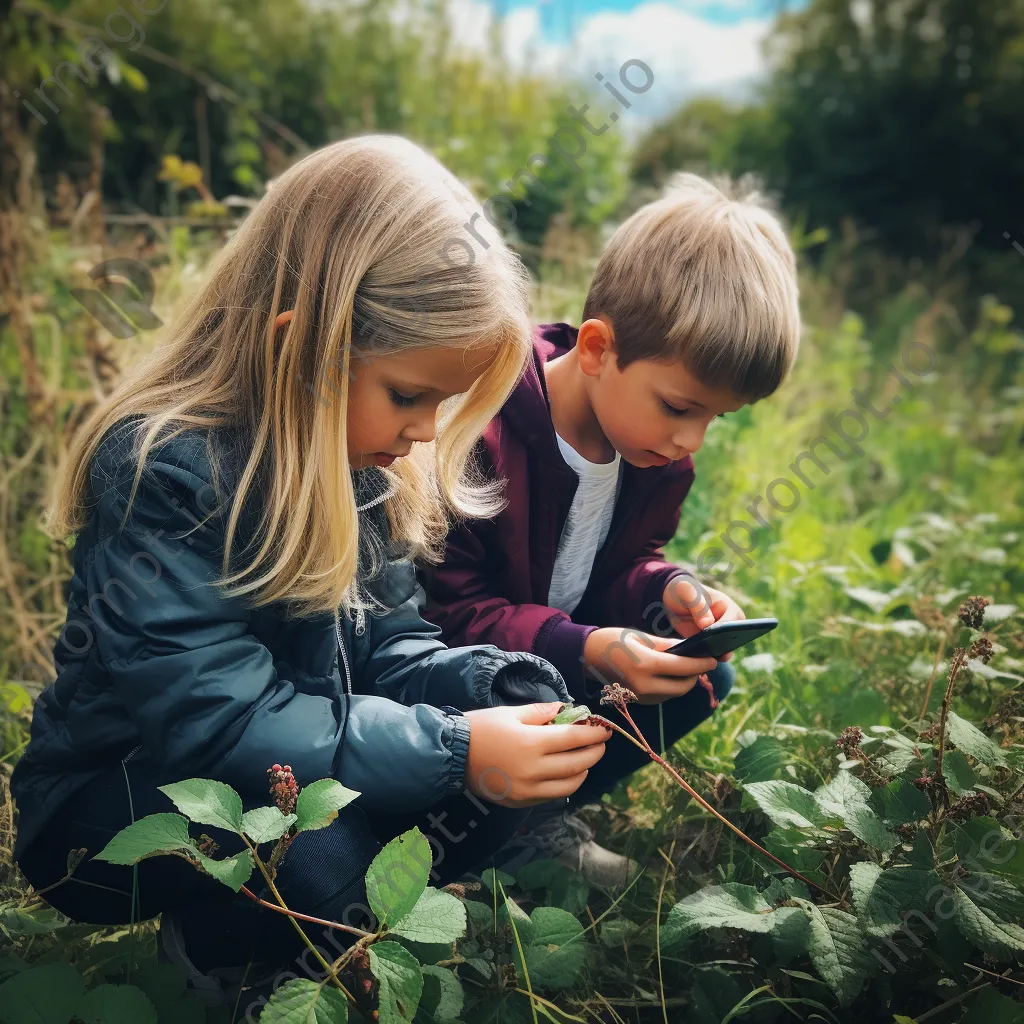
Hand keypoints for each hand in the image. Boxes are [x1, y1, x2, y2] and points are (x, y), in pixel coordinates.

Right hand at [463, 703, 610, 807]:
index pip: (574, 739)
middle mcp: (533, 771)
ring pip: (569, 785)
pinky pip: (553, 795)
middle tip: (601, 742)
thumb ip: (543, 712)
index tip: (604, 728)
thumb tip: (568, 711)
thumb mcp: (512, 713)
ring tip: (587, 758)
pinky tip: (567, 772)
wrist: (454, 756)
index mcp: (532, 744)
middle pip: (577, 763)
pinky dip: (566, 783)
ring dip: (584, 770)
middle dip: (595, 752)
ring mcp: (528, 790)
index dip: (593, 733)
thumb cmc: (482, 728)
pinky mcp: (522, 802)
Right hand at [583, 627, 717, 704]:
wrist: (586, 657)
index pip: (683, 667)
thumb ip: (668, 645)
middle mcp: (643, 684)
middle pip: (683, 686)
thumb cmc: (613, 640)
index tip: (714, 658)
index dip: (702, 663)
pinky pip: (663, 696)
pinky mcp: (638, 701)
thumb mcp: (641, 637)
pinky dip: (672, 687)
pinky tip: (672, 675)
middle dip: (696, 675)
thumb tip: (693, 649)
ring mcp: (640, 696)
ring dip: (685, 682)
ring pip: (674, 693)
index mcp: (644, 664)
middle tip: (703, 662)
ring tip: (689, 667)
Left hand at [662, 575, 745, 660]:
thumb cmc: (682, 591)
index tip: (712, 635)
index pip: (732, 623)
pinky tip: (692, 661)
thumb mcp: (687, 592)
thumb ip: (697, 606)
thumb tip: (707, 625)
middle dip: (722, 647)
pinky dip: (701, 659)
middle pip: (731, 641)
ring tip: (702, 659)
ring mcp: (717, 636)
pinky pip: (707, 656)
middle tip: (713, 654)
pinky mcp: (706, 646)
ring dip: (712, 656)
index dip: (723, 630)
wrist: (671, 600)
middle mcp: (727, 624)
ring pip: (721, 652)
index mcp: (728, 607)